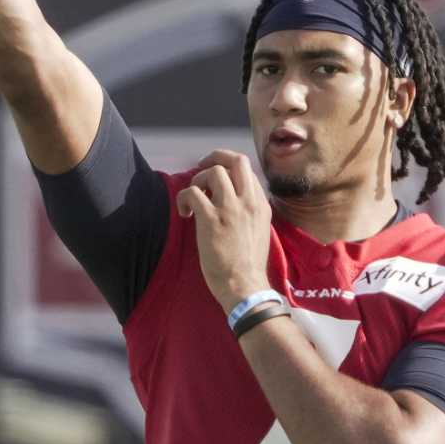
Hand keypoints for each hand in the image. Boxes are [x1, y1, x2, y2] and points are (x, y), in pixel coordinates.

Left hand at [174, 150, 274, 312]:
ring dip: (197, 180)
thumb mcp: (259, 230)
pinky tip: (184, 213)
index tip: (216, 179)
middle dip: (215, 158)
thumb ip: (249, 212)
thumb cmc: (249, 265)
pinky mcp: (211, 219)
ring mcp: (230, 208)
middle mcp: (249, 201)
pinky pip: (192, 192)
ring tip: (194, 199)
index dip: (228, 167)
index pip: (247, 170)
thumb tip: (233, 200)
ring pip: (213, 172)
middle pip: (236, 159)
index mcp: (261, 204)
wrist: (245, 286)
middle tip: (202, 172)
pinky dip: (183, 198)